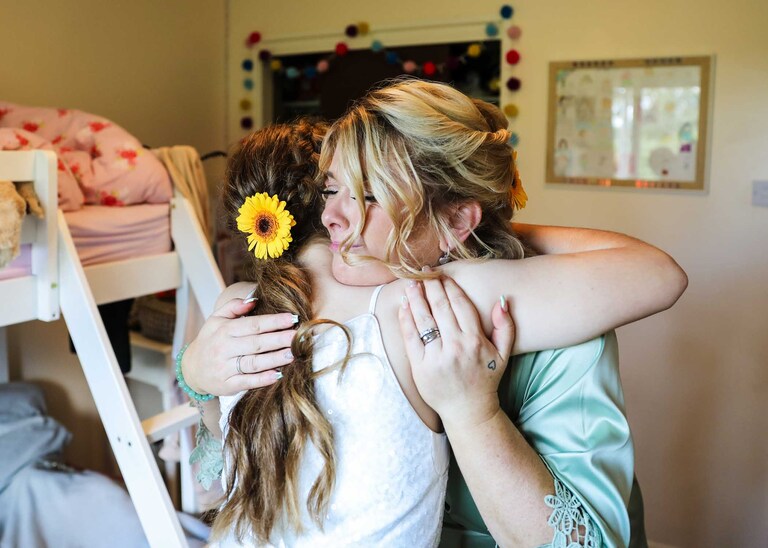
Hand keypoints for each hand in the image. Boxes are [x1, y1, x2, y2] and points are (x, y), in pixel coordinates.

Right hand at [181, 287, 296, 395]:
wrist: (192, 368)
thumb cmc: (211, 340)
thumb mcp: (216, 319)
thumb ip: (233, 306)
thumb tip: (254, 299)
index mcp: (224, 330)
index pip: (252, 325)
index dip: (273, 321)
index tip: (292, 318)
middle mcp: (224, 349)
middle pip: (256, 343)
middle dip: (278, 339)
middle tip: (297, 336)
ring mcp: (225, 368)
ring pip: (253, 363)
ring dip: (274, 359)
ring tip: (293, 354)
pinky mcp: (227, 385)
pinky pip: (247, 382)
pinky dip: (262, 380)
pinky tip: (277, 375)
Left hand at [398, 273, 514, 427]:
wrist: (468, 411)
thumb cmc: (485, 380)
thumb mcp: (503, 354)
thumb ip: (505, 326)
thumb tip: (502, 299)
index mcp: (475, 340)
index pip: (460, 305)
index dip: (450, 287)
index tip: (442, 275)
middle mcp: (456, 346)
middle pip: (440, 308)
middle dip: (431, 286)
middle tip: (424, 272)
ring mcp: (436, 357)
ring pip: (424, 319)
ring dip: (416, 298)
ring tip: (411, 283)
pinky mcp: (420, 366)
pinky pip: (410, 337)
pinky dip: (406, 319)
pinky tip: (404, 306)